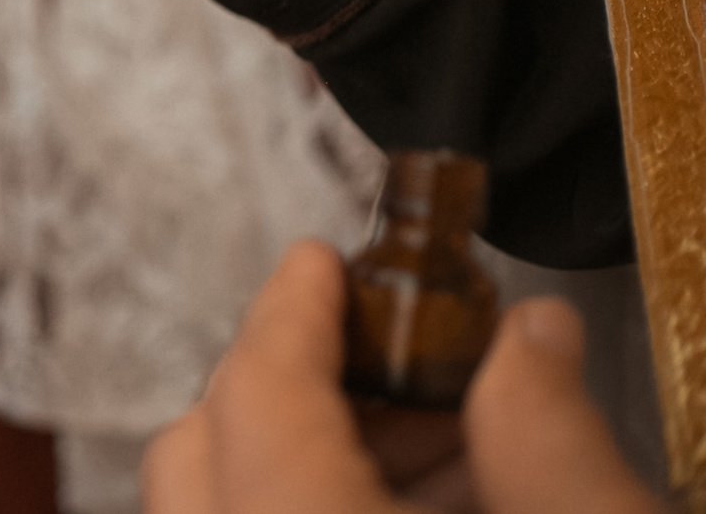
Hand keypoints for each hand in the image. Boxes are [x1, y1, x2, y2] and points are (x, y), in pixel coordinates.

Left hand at [143, 240, 663, 513]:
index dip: (291, 312)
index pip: (254, 397)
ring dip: (303, 463)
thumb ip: (552, 437)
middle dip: (286, 385)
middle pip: (202, 454)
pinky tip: (418, 510)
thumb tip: (526, 336)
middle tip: (385, 351)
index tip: (318, 263)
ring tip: (436, 446)